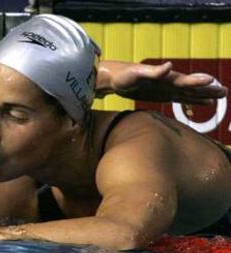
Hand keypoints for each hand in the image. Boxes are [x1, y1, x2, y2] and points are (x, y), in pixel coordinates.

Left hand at [97, 61, 227, 103]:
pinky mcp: (163, 95)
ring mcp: (167, 89)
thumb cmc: (124, 75)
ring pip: (190, 92)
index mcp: (164, 77)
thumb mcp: (137, 73)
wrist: (115, 78)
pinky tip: (203, 103)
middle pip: (192, 87)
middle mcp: (168, 82)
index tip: (211, 81)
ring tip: (220, 96)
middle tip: (224, 92)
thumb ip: (154, 71)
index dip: (197, 81)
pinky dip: (193, 100)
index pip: (184, 80)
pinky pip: (181, 98)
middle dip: (207, 90)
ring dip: (204, 94)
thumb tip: (169, 65)